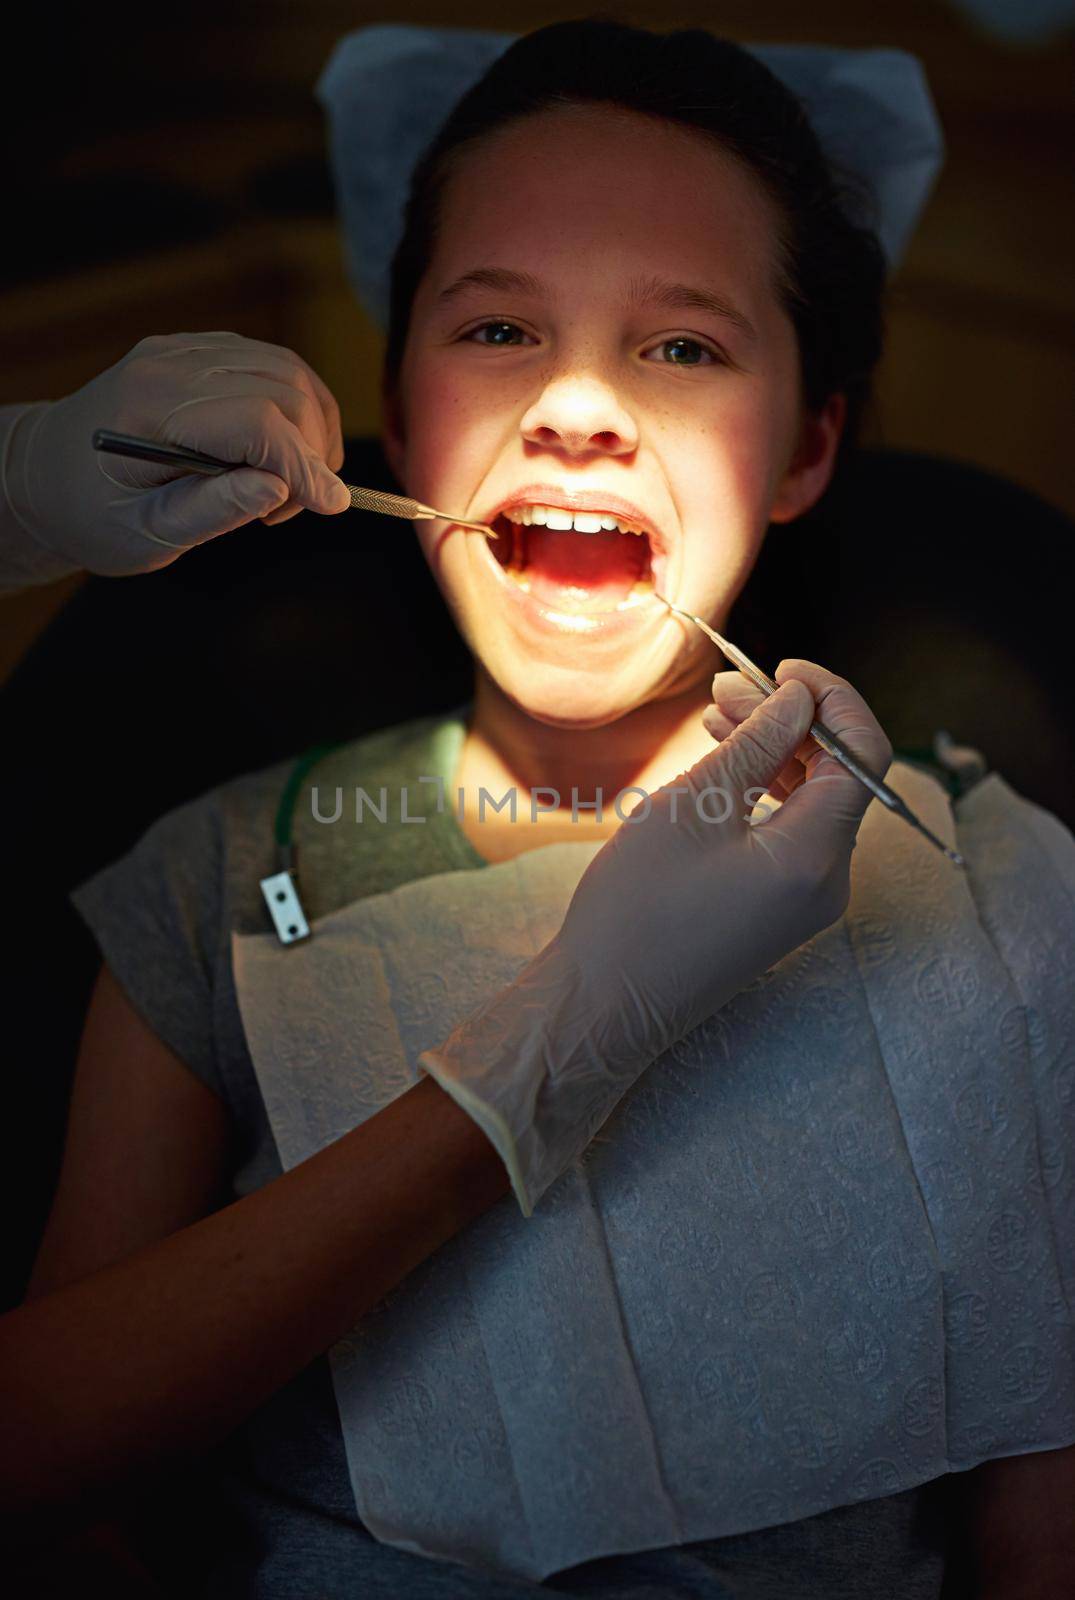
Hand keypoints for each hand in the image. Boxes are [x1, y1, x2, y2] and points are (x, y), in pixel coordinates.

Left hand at [3, 332, 349, 576]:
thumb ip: (213, 511)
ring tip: (285, 481)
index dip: (306, 465)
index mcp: (151, 409)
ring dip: (311, 426)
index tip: (332, 505)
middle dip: (310, 451)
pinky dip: (295, 406)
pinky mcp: (196, 349)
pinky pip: (270, 363)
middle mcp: (169, 363)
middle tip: (286, 509)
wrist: (44, 475)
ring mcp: (183, 348)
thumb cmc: (91, 515)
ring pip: (288, 369)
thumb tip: (280, 489)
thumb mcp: (145, 534)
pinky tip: (278, 449)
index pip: (257, 420)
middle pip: (284, 388)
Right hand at [418, 663, 892, 1214]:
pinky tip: (723, 762)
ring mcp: (806, 898)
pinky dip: (764, 791)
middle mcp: (828, 880)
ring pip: (813, 801)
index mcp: (816, 855)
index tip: (783, 669)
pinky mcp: (779, 907)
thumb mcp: (694, 808)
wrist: (604, 1004)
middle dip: (793, 720)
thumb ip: (756, 746)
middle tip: (730, 686)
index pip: (863, 755)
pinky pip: (791, 832)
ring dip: (775, 751)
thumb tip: (800, 700)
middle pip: (840, 775)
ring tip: (717, 714)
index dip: (832, 700)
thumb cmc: (638, 908)